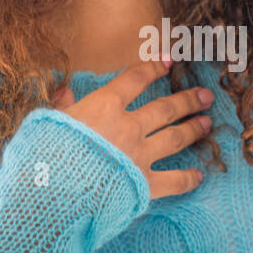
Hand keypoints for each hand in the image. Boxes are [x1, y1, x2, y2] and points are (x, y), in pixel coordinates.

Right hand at [52, 58, 213, 199]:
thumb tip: (64, 91)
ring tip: (207, 123)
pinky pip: (174, 181)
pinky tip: (199, 176)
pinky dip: (188, 179)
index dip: (154, 67)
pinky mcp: (144, 185)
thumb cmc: (45, 155)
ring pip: (175, 138)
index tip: (169, 60)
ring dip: (193, 129)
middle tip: (206, 96)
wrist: (53, 192)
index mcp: (104, 106)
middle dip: (188, 100)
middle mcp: (128, 127)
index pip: (135, 79)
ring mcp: (139, 155)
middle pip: (165, 108)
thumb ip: (61, 107)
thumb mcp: (48, 122)